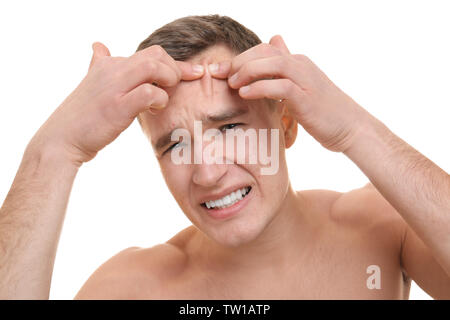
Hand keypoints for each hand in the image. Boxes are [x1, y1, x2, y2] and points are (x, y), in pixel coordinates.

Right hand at [27, 42, 203, 166]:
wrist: (62, 139)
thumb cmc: (82, 115)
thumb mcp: (91, 83)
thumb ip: (99, 64)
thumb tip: (99, 46)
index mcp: (109, 64)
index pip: (150, 53)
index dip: (173, 64)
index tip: (190, 74)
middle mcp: (111, 69)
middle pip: (156, 54)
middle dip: (175, 69)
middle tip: (180, 86)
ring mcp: (114, 87)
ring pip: (153, 66)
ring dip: (169, 79)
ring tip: (166, 96)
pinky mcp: (117, 106)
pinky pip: (148, 91)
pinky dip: (159, 98)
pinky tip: (155, 109)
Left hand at [209, 35, 369, 152]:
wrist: (351, 128)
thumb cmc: (324, 111)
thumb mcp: (303, 86)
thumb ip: (286, 67)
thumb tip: (275, 41)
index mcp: (298, 62)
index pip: (264, 49)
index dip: (240, 57)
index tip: (221, 71)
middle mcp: (301, 65)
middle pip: (264, 51)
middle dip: (237, 61)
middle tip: (219, 75)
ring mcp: (305, 80)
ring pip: (271, 64)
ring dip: (246, 71)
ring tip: (231, 83)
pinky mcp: (307, 98)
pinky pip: (280, 86)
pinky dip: (260, 87)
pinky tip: (244, 94)